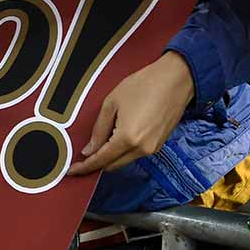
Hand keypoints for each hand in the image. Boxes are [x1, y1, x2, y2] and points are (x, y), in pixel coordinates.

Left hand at [72, 52, 194, 175]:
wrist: (176, 79)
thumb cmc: (145, 85)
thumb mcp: (112, 103)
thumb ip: (99, 129)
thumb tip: (90, 149)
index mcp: (127, 138)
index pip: (101, 160)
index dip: (85, 167)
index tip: (72, 170)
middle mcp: (141, 149)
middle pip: (112, 165)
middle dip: (97, 163)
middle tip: (83, 157)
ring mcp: (152, 149)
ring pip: (124, 161)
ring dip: (111, 156)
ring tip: (101, 142)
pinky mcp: (159, 145)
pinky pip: (136, 154)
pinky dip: (124, 151)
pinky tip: (118, 137)